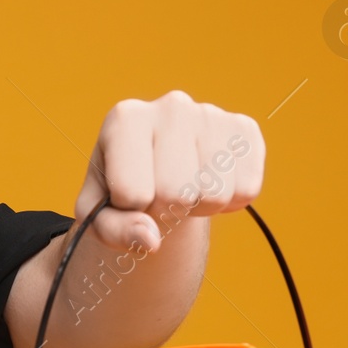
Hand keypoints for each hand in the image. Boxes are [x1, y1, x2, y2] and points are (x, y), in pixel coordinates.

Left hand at [74, 91, 264, 251]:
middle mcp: (171, 106)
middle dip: (167, 211)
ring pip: (215, 194)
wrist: (159, 172)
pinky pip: (247, 188)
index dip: (131, 211)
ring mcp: (212, 113)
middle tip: (160, 197)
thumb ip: (114, 231)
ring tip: (185, 189)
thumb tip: (150, 240)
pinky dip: (230, 202)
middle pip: (176, 194)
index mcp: (125, 119)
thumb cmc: (121, 192)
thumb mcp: (100, 214)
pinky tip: (209, 183)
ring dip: (199, 208)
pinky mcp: (244, 128)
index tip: (129, 196)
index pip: (132, 193)